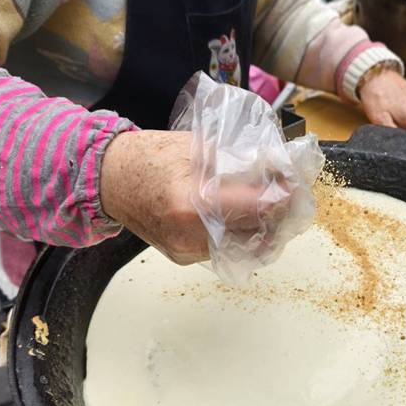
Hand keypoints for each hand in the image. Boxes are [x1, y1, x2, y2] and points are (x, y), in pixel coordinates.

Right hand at [99, 130, 287, 264]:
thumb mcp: (199, 147)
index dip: (283, 196)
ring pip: (245, 248)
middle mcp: (189, 235)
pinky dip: (240, 235)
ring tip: (270, 206)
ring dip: (264, 229)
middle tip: (289, 196)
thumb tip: (279, 166)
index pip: (258, 208)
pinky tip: (243, 217)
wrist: (110, 180)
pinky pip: (225, 251)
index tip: (294, 184)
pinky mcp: (184, 258)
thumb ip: (240, 160)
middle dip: (279, 215)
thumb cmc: (149, 157)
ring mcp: (186, 251)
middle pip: (257, 234)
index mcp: (192, 203)